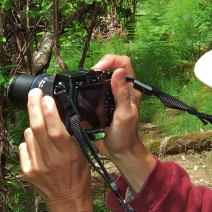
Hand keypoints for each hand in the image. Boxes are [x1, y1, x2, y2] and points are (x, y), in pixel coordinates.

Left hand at [19, 89, 93, 211]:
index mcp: (67, 155)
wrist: (66, 200)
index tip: (46, 97)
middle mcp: (50, 160)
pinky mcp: (26, 170)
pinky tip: (38, 147)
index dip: (49, 111)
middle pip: (37, 128)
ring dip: (34, 127)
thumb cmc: (77, 176)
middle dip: (33, 106)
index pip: (55, 130)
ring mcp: (36, 166)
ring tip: (43, 132)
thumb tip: (62, 113)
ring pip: (28, 135)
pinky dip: (29, 142)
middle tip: (34, 94)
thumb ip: (72, 136)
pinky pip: (24, 146)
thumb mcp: (82, 155)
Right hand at [91, 55, 155, 192]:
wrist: (119, 151)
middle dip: (99, 66)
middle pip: (111, 67)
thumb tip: (118, 71)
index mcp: (130, 88)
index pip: (124, 63)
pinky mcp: (101, 104)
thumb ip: (121, 93)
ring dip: (92, 77)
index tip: (98, 69)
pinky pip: (94, 90)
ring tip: (82, 84)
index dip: (111, 61)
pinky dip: (87, 89)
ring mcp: (110, 96)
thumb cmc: (125, 135)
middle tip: (88, 76)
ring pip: (101, 78)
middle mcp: (120, 89)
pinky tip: (81, 94)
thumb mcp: (124, 114)